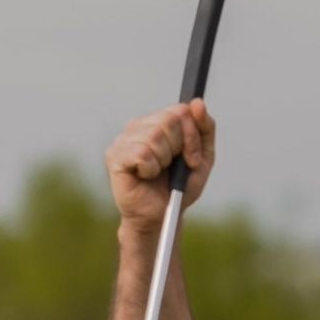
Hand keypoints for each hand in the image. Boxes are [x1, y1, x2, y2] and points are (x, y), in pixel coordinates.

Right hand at [105, 99, 214, 232]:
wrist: (162, 216)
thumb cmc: (179, 188)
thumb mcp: (202, 159)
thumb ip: (205, 130)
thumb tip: (198, 102)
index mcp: (158, 123)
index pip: (180, 111)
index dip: (191, 137)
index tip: (193, 159)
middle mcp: (138, 127)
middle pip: (168, 122)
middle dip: (180, 149)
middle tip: (174, 168)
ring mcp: (124, 139)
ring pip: (154, 137)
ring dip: (164, 161)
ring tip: (157, 173)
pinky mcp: (115, 156)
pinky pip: (141, 154)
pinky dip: (151, 169)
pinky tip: (145, 176)